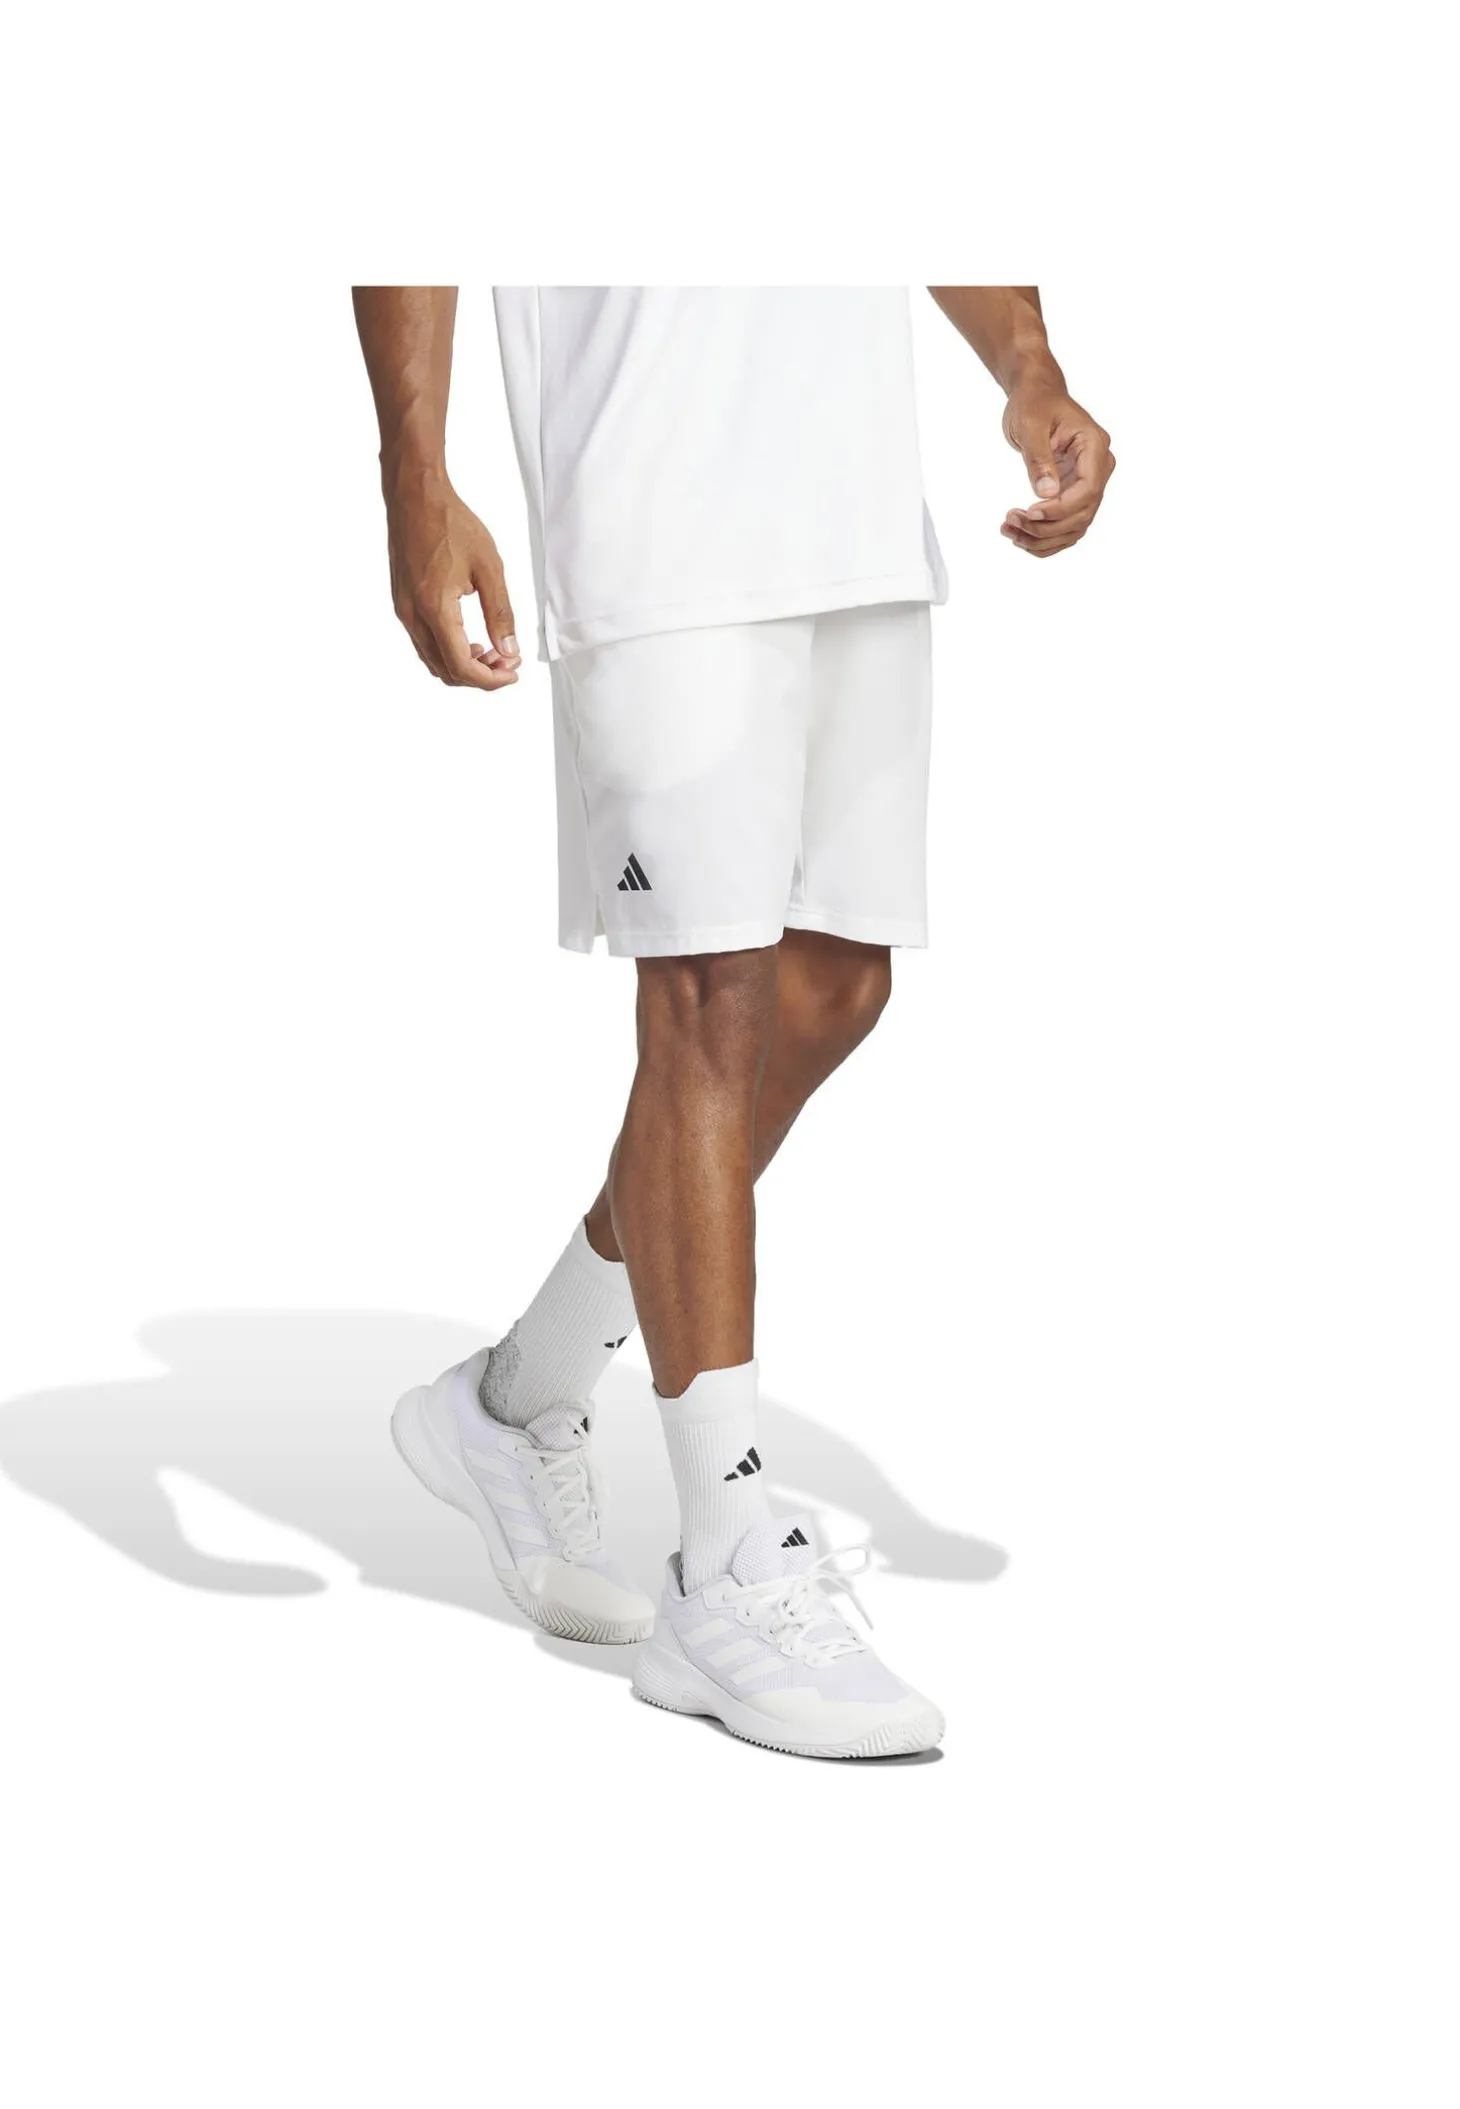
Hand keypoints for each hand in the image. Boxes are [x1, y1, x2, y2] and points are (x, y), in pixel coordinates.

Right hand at [385, 478, 521, 687]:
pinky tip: (469, 638)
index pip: (461, 666)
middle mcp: (412, 616)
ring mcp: (403, 611)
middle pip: (445, 671)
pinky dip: (447, 651)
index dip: (490, 679)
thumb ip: (500, 614)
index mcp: (435, 608)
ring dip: (462, 665)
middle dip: (479, 675)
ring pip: (432, 660)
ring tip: (491, 650)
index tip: (513, 672)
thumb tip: (509, 651)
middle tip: (507, 661)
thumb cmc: (451, 524)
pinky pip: (424, 643)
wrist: (414, 496)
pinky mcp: (401, 603)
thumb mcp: (489, 567)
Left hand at [1000, 387, 1114, 557]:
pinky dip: (1044, 537)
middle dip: (1047, 527)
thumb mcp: (1031, 426)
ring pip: (1075, 526)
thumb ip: (1039, 460)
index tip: (1029, 512)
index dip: (1060, 509)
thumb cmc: (1034, 403)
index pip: (1088, 490)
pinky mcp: (1074, 492)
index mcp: (1094, 446)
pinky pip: (1066, 525)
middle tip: (1011, 522)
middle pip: (1083, 513)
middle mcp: (1099, 467)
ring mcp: (1088, 481)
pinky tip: (1019, 536)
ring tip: (1009, 530)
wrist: (1036, 395)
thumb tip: (1047, 494)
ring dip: (1043, 538)